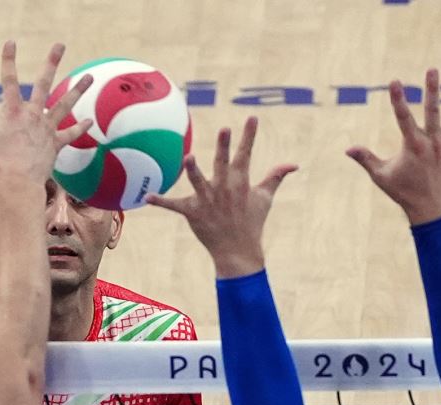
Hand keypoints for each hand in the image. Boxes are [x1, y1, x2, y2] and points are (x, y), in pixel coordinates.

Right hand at [0, 42, 92, 184]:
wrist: (17, 184)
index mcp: (12, 111)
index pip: (8, 79)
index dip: (8, 59)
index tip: (11, 42)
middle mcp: (33, 115)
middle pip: (44, 83)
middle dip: (51, 62)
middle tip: (60, 45)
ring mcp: (46, 129)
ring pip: (65, 104)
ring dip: (78, 90)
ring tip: (90, 77)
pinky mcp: (55, 145)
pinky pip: (70, 135)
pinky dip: (79, 129)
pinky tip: (89, 122)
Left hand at [146, 117, 296, 278]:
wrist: (238, 252)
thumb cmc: (251, 222)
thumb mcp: (265, 198)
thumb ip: (276, 177)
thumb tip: (294, 164)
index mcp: (241, 183)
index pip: (246, 155)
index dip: (249, 136)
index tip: (251, 118)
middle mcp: (224, 190)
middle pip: (224, 165)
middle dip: (224, 148)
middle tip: (224, 129)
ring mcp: (208, 201)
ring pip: (199, 183)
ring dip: (194, 171)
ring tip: (189, 158)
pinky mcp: (193, 213)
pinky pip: (174, 206)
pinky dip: (161, 202)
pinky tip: (146, 196)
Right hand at [348, 70, 440, 226]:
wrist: (430, 209)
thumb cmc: (403, 192)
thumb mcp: (381, 176)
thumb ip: (366, 158)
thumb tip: (347, 149)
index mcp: (412, 146)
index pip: (403, 117)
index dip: (398, 99)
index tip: (395, 81)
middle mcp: (432, 142)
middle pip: (432, 111)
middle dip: (432, 89)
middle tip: (432, 69)